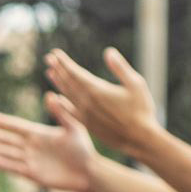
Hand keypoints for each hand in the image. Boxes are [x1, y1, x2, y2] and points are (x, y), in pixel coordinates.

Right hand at [0, 99, 98, 191]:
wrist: (88, 172)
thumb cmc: (83, 148)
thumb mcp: (73, 127)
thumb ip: (60, 113)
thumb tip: (50, 95)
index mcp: (39, 133)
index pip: (15, 126)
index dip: (1, 122)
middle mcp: (32, 146)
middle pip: (7, 139)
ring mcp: (31, 160)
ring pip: (7, 153)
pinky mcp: (33, 174)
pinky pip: (14, 168)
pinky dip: (2, 164)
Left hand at [42, 46, 158, 152]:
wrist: (139, 139)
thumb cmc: (142, 110)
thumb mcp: (136, 84)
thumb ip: (120, 68)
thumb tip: (108, 52)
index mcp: (97, 90)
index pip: (75, 73)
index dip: (64, 62)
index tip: (54, 53)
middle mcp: (87, 103)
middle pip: (68, 83)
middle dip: (58, 69)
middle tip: (49, 59)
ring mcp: (85, 115)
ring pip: (67, 96)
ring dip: (58, 83)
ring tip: (50, 73)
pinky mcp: (87, 125)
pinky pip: (70, 111)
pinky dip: (62, 103)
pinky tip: (57, 98)